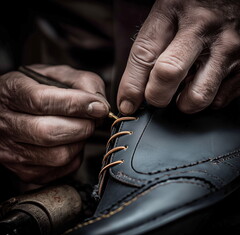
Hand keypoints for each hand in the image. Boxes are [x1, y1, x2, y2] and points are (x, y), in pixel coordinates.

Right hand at [0, 64, 108, 183]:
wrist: (13, 109)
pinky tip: (71, 143)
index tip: (99, 107)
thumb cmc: (37, 90)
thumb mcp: (58, 75)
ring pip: (57, 156)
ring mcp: (12, 151)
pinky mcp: (24, 171)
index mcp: (12, 93)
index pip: (42, 102)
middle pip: (50, 133)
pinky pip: (59, 170)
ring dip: (79, 143)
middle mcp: (6, 124)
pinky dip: (74, 157)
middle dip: (83, 126)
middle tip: (92, 119)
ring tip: (80, 130)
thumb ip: (82, 82)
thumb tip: (100, 104)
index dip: (77, 104)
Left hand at [117, 0, 239, 113]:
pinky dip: (206, 100)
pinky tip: (203, 84)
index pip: (144, 56)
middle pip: (168, 75)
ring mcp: (227, 46)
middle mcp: (202, 28)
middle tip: (157, 96)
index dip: (132, 87)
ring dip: (183, 103)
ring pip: (196, 96)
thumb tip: (132, 97)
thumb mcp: (165, 18)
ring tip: (183, 91)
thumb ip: (148, 52)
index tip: (128, 104)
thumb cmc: (193, 9)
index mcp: (173, 12)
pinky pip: (218, 100)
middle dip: (156, 97)